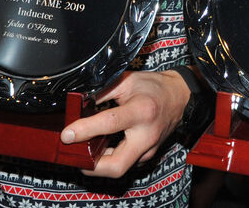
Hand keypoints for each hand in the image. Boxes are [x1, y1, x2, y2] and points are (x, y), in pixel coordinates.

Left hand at [61, 70, 189, 178]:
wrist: (180, 96)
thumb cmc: (154, 87)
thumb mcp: (127, 80)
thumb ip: (103, 91)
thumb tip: (79, 102)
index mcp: (141, 110)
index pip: (110, 123)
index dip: (85, 129)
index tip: (68, 134)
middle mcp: (146, 135)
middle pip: (115, 165)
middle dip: (91, 166)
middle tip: (75, 153)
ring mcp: (148, 149)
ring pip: (119, 168)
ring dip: (98, 162)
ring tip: (86, 146)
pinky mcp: (147, 156)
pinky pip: (125, 163)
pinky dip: (109, 158)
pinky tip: (102, 145)